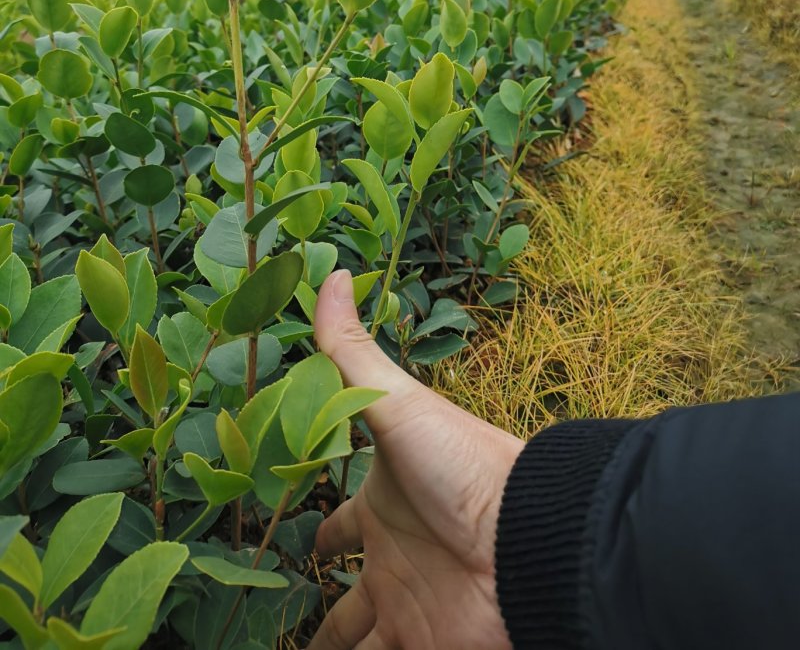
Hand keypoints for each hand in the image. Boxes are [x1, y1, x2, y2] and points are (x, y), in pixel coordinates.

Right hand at [309, 270, 523, 649]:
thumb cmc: (460, 462)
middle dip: (320, 608)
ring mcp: (409, 607)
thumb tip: (332, 270)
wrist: (527, 538)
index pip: (337, 524)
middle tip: (276, 615)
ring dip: (330, 647)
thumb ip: (351, 349)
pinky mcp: (423, 646)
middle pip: (347, 593)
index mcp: (382, 503)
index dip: (315, 534)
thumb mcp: (394, 401)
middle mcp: (394, 558)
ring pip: (357, 641)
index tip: (287, 542)